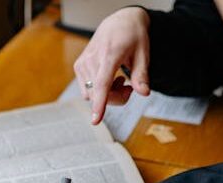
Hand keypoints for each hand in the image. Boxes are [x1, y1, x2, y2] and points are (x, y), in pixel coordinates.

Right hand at [73, 7, 150, 124]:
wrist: (119, 21)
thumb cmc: (133, 36)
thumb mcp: (143, 53)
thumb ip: (142, 75)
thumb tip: (144, 93)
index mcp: (109, 54)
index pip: (102, 83)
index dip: (100, 104)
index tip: (95, 120)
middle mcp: (92, 59)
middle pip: (100, 94)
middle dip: (117, 98)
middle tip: (131, 88)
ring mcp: (82, 63)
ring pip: (92, 95)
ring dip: (108, 95)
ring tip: (121, 80)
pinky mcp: (79, 66)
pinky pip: (88, 90)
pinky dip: (100, 90)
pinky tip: (110, 78)